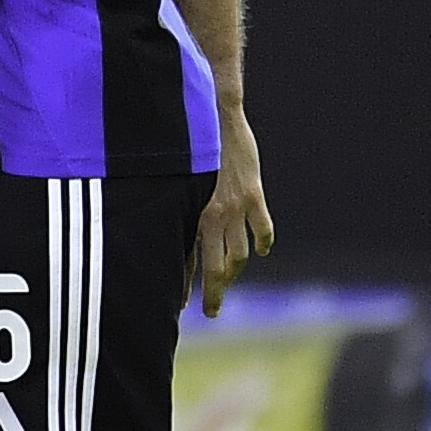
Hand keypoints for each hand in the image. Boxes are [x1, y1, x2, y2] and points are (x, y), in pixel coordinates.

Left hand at [190, 108, 274, 314]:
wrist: (213, 119)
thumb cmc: (189, 150)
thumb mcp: (176, 182)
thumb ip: (176, 206)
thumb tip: (167, 230)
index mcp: (188, 214)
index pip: (185, 260)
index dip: (184, 286)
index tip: (181, 306)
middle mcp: (210, 215)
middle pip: (215, 267)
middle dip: (213, 293)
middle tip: (211, 312)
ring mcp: (234, 206)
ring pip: (238, 254)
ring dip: (234, 275)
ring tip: (230, 286)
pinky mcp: (253, 195)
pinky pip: (261, 227)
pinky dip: (263, 242)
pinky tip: (261, 251)